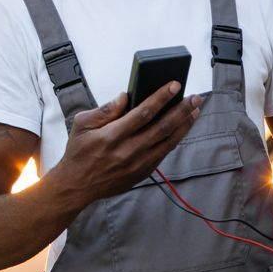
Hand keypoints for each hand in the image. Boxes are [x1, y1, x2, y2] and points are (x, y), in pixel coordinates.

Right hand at [56, 85, 202, 203]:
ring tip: (195, 110)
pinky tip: (182, 128)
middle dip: (181, 110)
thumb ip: (105, 110)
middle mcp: (128, 151)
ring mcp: (138, 164)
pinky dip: (176, 139)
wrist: (77, 186)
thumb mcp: (81, 124)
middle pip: (163, 127)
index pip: (143, 112)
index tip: (175, 85)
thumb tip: (125, 96)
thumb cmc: (79, 152)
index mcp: (112, 136)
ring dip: (184, 124)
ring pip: (169, 141)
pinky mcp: (143, 172)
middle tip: (195, 97)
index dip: (161, 97)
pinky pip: (164, 153)